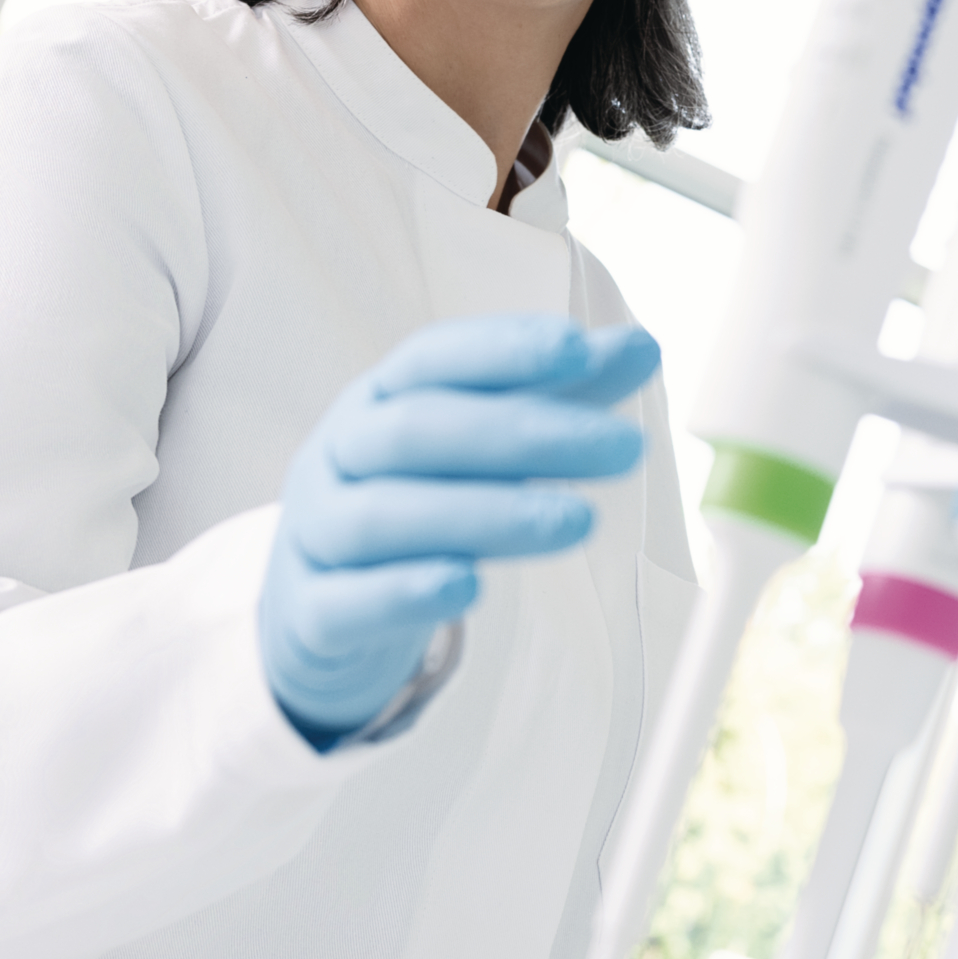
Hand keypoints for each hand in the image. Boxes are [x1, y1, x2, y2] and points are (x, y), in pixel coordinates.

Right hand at [259, 315, 660, 746]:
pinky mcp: (313, 612)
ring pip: (386, 515)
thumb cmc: (417, 499)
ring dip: (486, 515)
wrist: (318, 605)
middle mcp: (339, 453)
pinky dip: (406, 592)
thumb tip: (644, 347)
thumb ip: (557, 398)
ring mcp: (317, 532)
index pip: (432, 358)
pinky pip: (349, 601)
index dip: (502, 349)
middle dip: (523, 435)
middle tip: (624, 447)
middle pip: (418, 431)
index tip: (579, 349)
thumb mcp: (477, 444)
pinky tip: (470, 587)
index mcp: (380, 398)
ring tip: (580, 521)